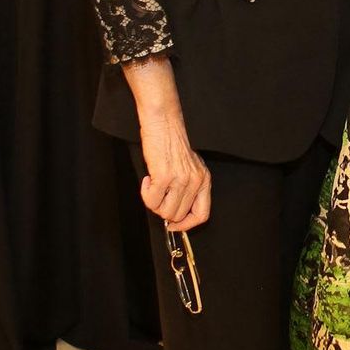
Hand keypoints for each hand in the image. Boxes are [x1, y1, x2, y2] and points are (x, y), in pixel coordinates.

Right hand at [138, 112, 211, 230]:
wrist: (163, 123)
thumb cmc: (172, 143)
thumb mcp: (189, 167)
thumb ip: (187, 188)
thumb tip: (175, 213)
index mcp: (204, 180)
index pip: (202, 214)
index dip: (187, 225)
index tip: (175, 225)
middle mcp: (195, 181)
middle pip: (179, 215)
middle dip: (164, 210)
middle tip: (158, 196)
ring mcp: (181, 180)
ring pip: (164, 211)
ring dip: (154, 202)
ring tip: (153, 186)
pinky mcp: (164, 176)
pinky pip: (152, 200)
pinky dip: (145, 193)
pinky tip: (148, 179)